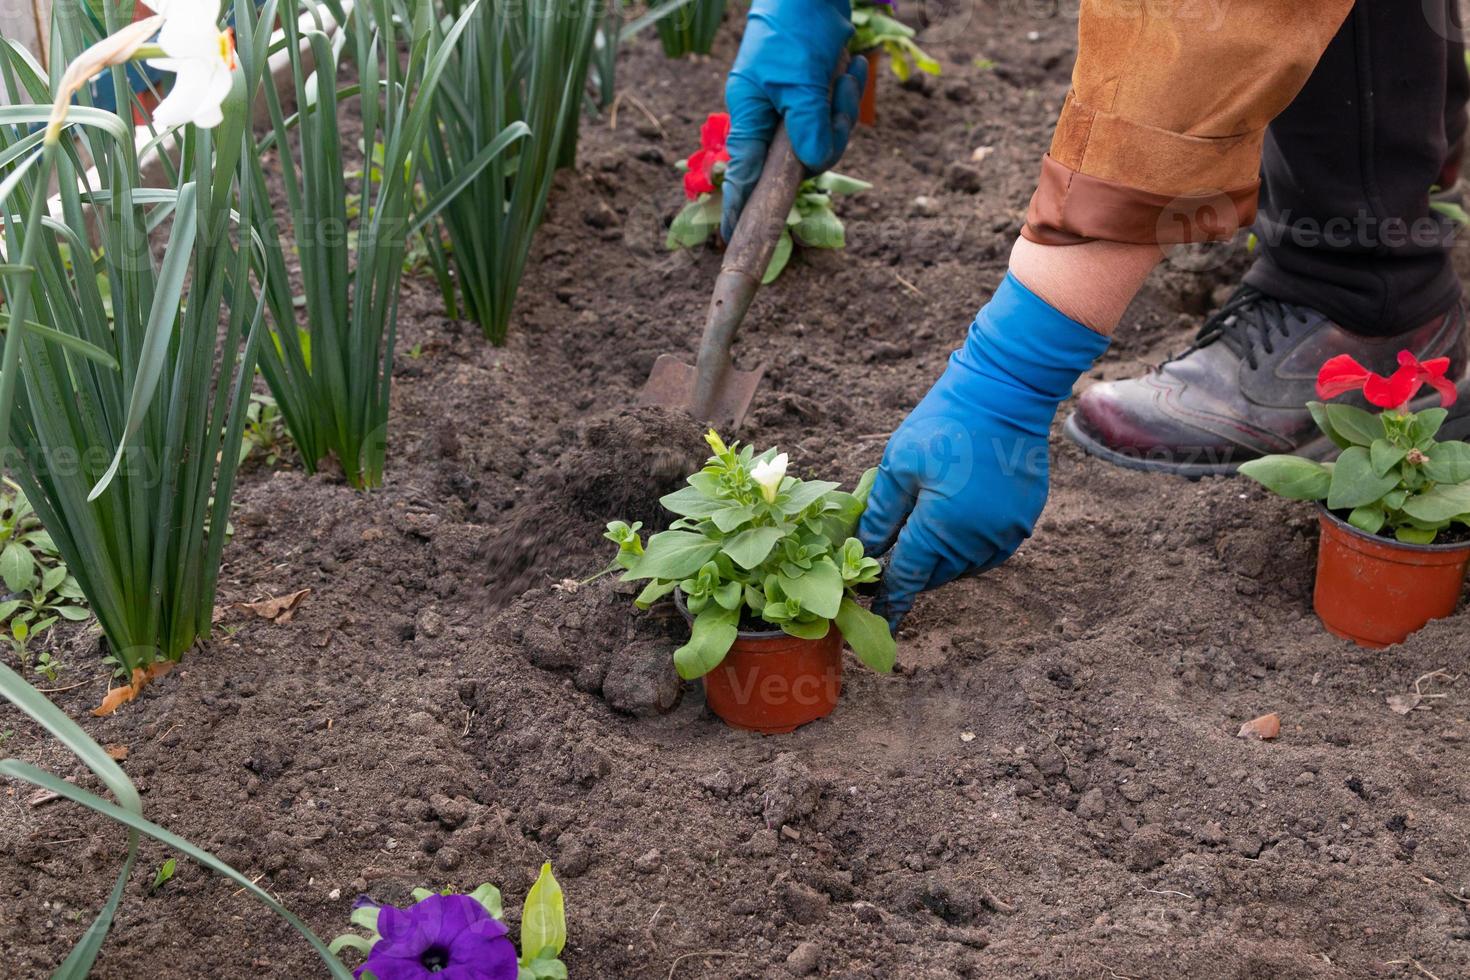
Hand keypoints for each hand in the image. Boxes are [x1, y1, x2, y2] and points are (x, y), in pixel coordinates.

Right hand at [721, 0, 866, 241]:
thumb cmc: (793, 32)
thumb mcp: (800, 81)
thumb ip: (807, 126)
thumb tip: (813, 165)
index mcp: (749, 118)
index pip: (743, 175)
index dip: (739, 208)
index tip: (732, 240)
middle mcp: (766, 122)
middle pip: (799, 163)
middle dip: (830, 135)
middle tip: (840, 96)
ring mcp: (790, 114)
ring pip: (822, 142)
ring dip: (843, 109)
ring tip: (849, 70)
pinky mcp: (810, 104)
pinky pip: (833, 120)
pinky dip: (847, 97)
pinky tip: (854, 67)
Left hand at [858, 273, 1111, 630]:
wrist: (1005, 393)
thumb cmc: (944, 423)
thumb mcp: (898, 465)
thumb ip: (882, 515)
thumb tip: (865, 552)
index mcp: (942, 527)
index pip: (907, 577)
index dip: (889, 599)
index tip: (875, 617)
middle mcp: (977, 541)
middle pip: (934, 574)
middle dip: (909, 576)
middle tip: (883, 574)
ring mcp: (1004, 534)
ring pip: (960, 567)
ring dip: (936, 564)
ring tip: (914, 553)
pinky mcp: (1021, 523)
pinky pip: (986, 552)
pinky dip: (963, 551)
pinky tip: (948, 536)